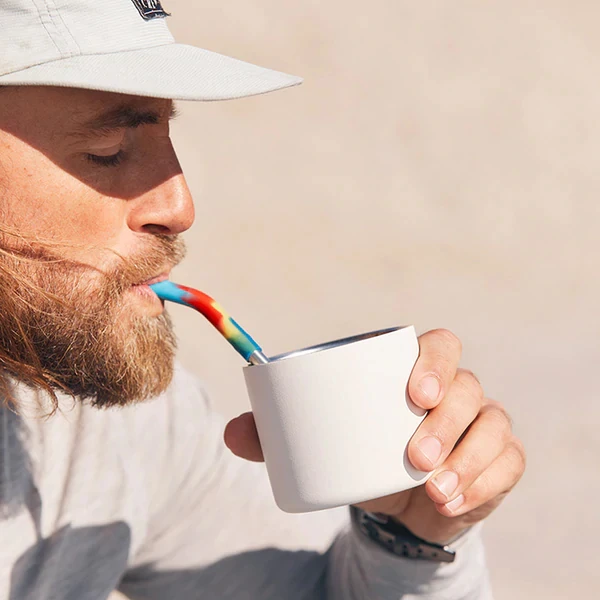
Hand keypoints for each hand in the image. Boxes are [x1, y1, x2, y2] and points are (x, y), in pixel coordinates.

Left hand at [224, 329, 525, 544]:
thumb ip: (278, 435)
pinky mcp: (497, 462)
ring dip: (467, 457)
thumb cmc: (362, 454)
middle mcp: (456, 391)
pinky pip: (507, 462)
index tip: (413, 391)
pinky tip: (454, 501)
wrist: (396, 503)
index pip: (439, 345)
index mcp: (417, 371)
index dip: (433, 360)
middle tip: (413, 456)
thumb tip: (232, 432)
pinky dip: (484, 482)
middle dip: (444, 419)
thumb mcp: (324, 442)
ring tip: (432, 489)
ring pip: (491, 424)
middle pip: (467, 386)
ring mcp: (482, 425)